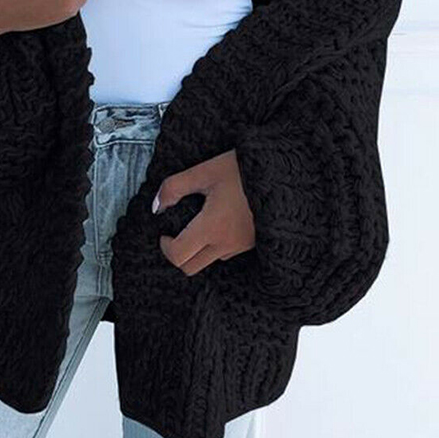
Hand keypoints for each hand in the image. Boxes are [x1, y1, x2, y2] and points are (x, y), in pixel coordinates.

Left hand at [153, 149, 255, 275]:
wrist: (280, 173)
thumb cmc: (241, 170)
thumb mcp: (204, 171)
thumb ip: (174, 187)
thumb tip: (157, 207)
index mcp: (212, 227)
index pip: (179, 256)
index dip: (165, 246)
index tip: (164, 231)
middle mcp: (227, 243)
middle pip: (192, 268)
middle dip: (178, 254)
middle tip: (176, 232)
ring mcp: (242, 246)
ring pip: (210, 260)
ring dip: (198, 249)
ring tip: (199, 221)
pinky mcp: (252, 243)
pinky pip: (227, 252)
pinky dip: (216, 244)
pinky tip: (218, 220)